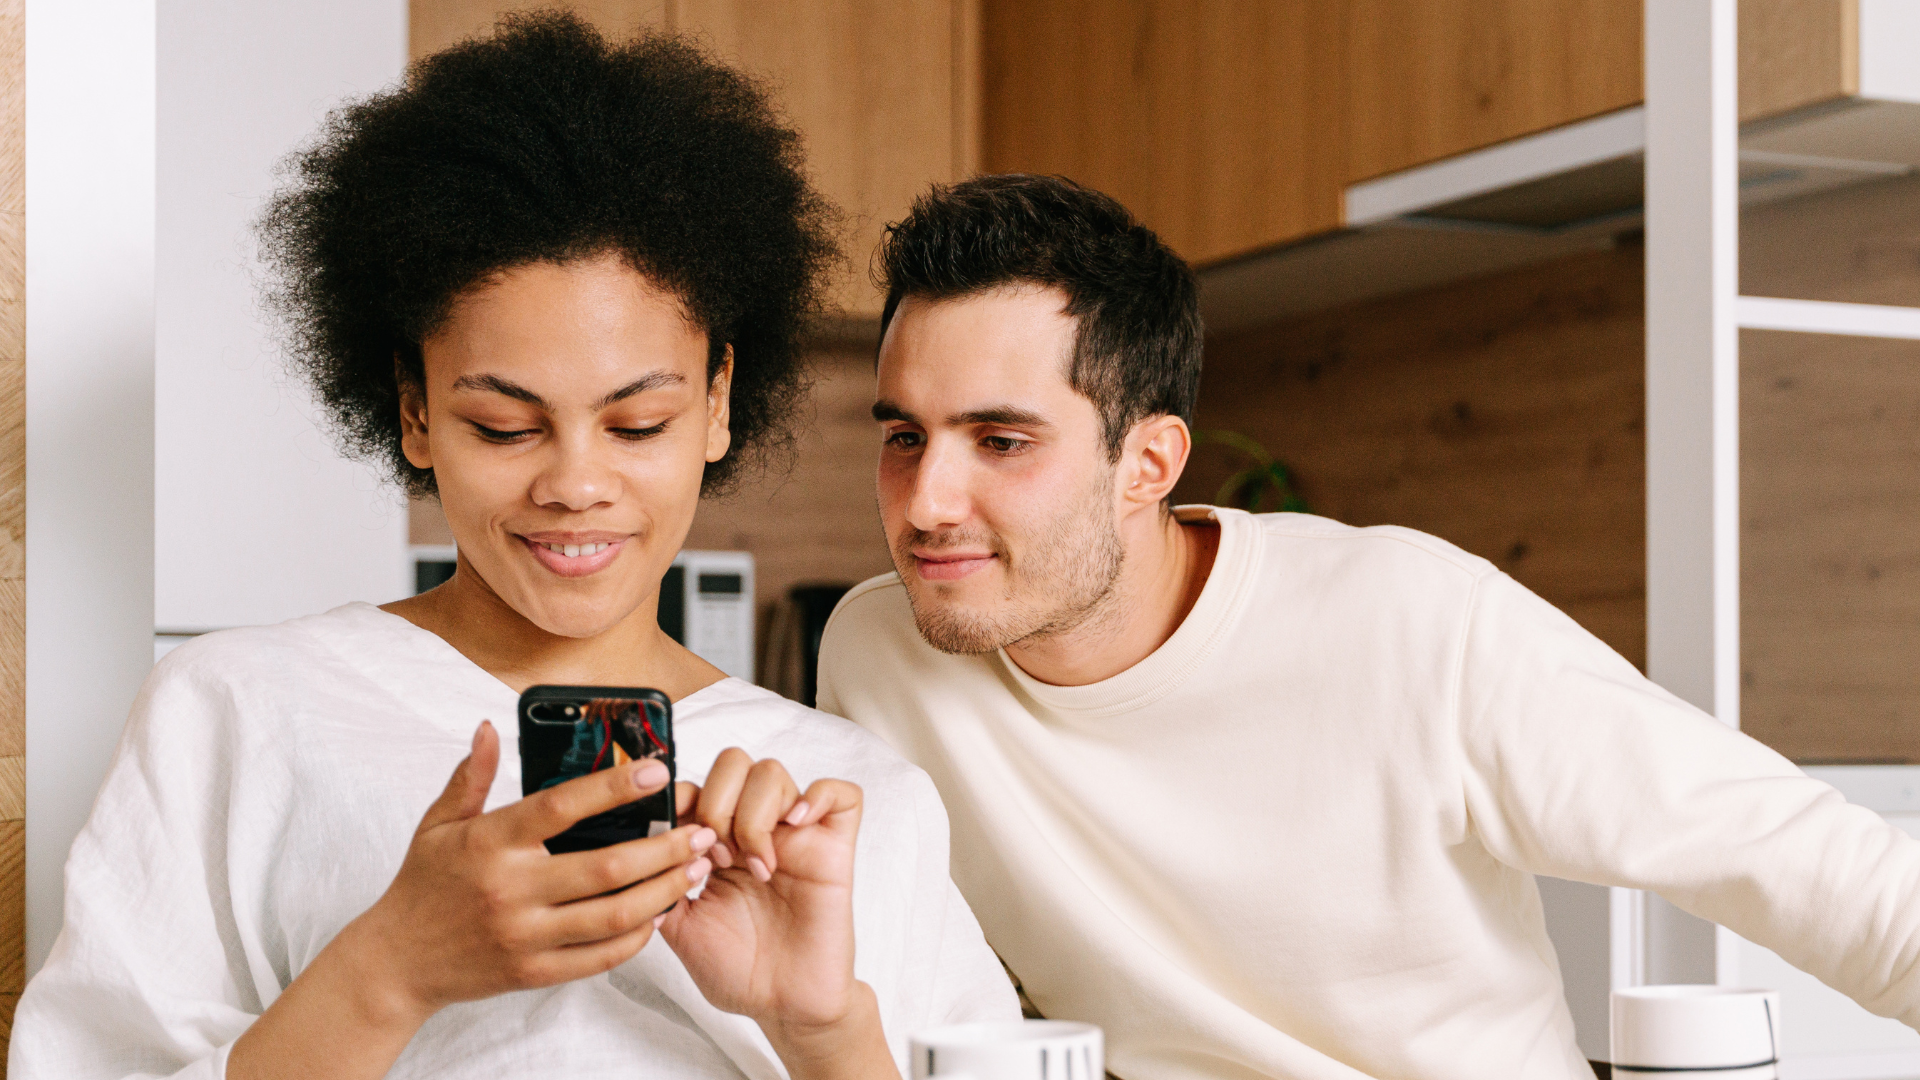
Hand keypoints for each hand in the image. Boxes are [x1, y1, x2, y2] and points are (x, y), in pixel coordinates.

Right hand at [343, 721, 717, 1021]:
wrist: (395, 963)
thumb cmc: (423, 885)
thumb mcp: (438, 824)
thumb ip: (470, 776)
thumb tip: (490, 727)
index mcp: (492, 842)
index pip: (561, 806)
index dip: (613, 786)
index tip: (657, 769)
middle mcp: (511, 889)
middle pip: (607, 866)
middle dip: (665, 847)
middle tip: (702, 830)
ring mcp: (525, 935)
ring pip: (614, 915)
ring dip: (665, 891)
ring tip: (696, 870)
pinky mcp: (534, 972)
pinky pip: (600, 957)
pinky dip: (637, 936)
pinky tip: (659, 913)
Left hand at [659, 748, 870, 1039]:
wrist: (783, 1005)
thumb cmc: (738, 970)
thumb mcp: (679, 926)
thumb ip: (659, 884)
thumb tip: (640, 846)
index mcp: (718, 843)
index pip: (696, 784)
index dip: (682, 802)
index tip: (679, 845)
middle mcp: (756, 828)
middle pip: (733, 762)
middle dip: (716, 802)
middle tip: (719, 857)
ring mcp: (796, 834)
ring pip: (773, 772)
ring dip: (753, 815)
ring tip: (757, 865)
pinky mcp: (835, 846)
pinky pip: (841, 793)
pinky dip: (817, 797)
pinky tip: (795, 830)